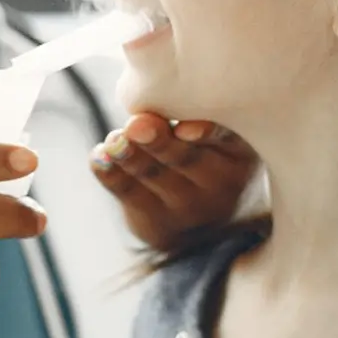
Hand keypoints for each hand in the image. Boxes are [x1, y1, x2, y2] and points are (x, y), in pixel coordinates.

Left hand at [91, 113, 258, 250]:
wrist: (205, 220)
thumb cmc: (207, 152)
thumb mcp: (213, 135)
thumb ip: (185, 116)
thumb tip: (142, 117)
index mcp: (239, 153)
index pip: (226, 140)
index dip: (206, 133)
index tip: (184, 128)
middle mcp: (220, 184)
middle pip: (187, 159)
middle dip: (159, 142)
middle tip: (136, 126)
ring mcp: (187, 208)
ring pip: (155, 176)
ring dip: (130, 156)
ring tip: (114, 142)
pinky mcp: (155, 221)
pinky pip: (129, 194)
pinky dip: (110, 174)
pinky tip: (98, 157)